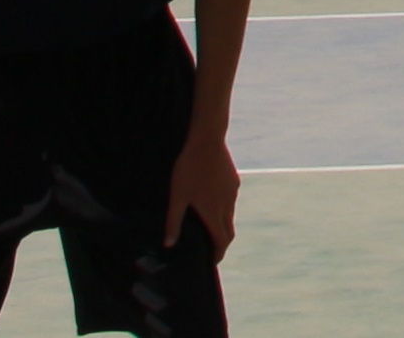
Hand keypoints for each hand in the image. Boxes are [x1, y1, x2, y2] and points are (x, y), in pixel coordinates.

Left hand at [166, 123, 241, 251]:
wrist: (207, 140)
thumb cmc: (188, 170)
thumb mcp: (177, 197)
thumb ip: (174, 222)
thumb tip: (169, 244)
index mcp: (213, 212)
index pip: (221, 241)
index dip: (217, 255)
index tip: (211, 263)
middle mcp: (227, 205)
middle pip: (229, 231)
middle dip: (221, 243)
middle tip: (210, 249)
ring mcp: (232, 192)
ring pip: (230, 215)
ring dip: (222, 225)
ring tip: (208, 226)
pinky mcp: (234, 181)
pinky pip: (230, 201)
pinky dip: (223, 209)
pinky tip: (211, 201)